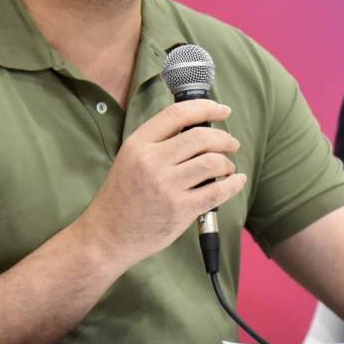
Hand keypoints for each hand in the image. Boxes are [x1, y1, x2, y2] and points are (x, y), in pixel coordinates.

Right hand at [77, 99, 246, 267]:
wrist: (107, 236)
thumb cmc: (121, 197)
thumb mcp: (130, 159)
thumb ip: (158, 143)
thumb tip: (198, 128)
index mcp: (138, 144)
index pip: (177, 114)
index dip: (205, 108)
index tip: (222, 110)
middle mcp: (151, 162)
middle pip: (200, 137)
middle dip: (223, 138)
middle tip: (231, 143)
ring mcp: (166, 186)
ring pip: (211, 162)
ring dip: (227, 162)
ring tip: (228, 167)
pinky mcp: (180, 210)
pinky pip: (216, 191)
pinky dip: (233, 184)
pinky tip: (236, 181)